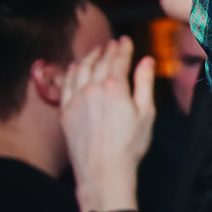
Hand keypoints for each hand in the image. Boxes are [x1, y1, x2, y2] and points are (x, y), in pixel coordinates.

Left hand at [61, 37, 156, 211]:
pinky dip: (72, 72)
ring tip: (95, 51)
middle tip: (112, 43)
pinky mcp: (65, 111)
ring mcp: (76, 99)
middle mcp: (92, 88)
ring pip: (81, 69)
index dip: (123, 47)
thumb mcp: (146, 114)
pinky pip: (66, 84)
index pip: (119, 59)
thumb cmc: (129, 146)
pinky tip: (75, 67)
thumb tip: (146, 61)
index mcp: (115, 87)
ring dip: (89, 57)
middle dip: (107, 50)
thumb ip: (144, 83)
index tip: (125, 39)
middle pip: (100, 62)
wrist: (103, 172)